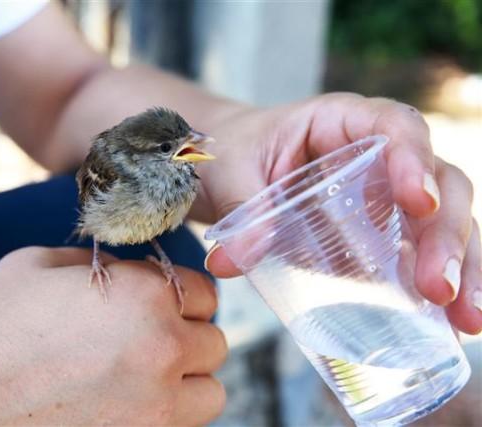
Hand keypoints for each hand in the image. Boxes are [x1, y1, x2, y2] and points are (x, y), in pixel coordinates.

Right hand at [0, 247, 225, 424]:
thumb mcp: (46, 266)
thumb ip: (106, 266)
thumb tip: (131, 274)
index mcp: (145, 296)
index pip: (206, 294)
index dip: (182, 298)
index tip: (161, 306)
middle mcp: (162, 350)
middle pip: (215, 343)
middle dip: (187, 338)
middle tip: (150, 342)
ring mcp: (156, 408)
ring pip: (211, 394)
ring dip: (188, 383)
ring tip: (146, 379)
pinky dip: (166, 414)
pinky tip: (128, 403)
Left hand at [198, 93, 480, 333]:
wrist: (230, 166)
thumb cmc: (235, 154)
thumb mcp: (229, 171)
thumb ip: (238, 208)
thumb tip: (234, 262)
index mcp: (340, 121)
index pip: (394, 127)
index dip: (414, 160)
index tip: (417, 203)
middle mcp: (376, 155)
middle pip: (436, 181)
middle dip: (445, 235)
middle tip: (437, 287)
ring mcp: (385, 194)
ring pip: (443, 220)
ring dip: (460, 267)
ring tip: (464, 318)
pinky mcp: (381, 230)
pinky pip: (421, 251)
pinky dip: (440, 283)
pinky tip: (452, 323)